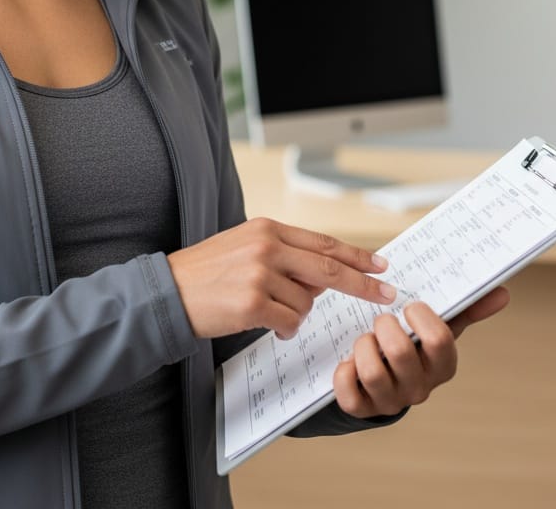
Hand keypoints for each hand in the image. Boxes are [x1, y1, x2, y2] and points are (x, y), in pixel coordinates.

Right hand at [167, 217, 393, 339]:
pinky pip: (289, 322)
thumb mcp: (246, 248)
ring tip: (271, 312)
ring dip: (297, 314)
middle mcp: (266, 246)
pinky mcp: (252, 303)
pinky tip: (270, 325)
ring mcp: (259, 274)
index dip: (355, 255)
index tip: (380, 264)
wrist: (169, 291)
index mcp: (267, 228)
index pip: (322, 242)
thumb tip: (324, 278)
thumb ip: (285, 257)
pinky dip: (285, 328)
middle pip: (328, 267)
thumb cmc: (207, 272)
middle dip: (362, 282)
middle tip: (386, 292)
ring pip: (306, 302)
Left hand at [333, 287, 510, 417]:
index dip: (421, 316)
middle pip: (402, 353)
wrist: (384, 380)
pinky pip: (348, 394)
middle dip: (385, 327)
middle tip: (381, 320)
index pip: (440, 340)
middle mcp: (419, 388)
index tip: (409, 306)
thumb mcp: (438, 326)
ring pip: (372, 371)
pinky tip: (348, 361)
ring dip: (363, 346)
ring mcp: (390, 401)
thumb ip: (466, 309)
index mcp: (442, 366)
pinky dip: (343, 372)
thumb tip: (501, 292)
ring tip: (365, 339)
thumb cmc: (414, 344)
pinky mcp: (361, 409)